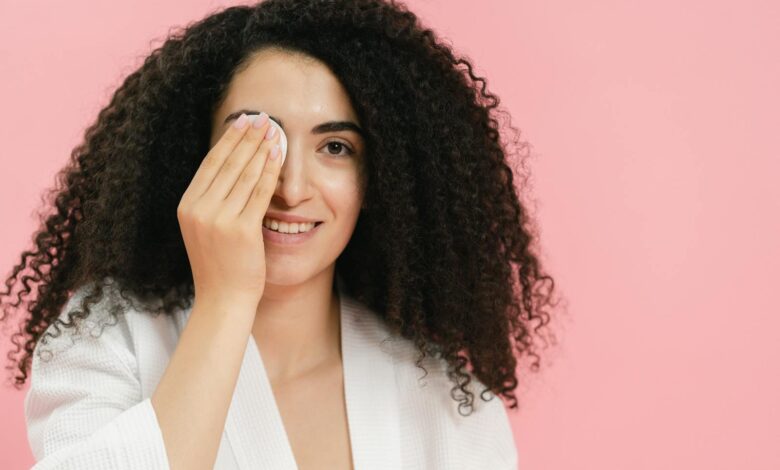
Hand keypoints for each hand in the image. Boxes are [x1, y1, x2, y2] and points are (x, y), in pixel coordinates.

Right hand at [177, 112, 283, 305]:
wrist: (223, 300)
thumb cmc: (219, 267)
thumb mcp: (205, 230)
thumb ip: (212, 203)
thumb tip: (229, 172)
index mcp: (187, 206)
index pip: (210, 164)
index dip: (228, 140)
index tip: (241, 122)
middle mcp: (198, 209)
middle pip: (227, 163)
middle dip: (247, 137)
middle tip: (262, 116)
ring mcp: (218, 219)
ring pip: (244, 174)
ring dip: (261, 148)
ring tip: (273, 130)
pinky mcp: (240, 229)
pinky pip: (259, 192)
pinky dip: (270, 171)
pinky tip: (278, 155)